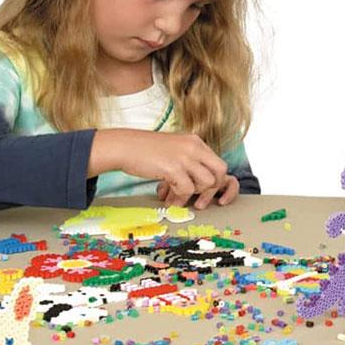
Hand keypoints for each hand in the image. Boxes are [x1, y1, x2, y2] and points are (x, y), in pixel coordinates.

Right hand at [90, 129, 227, 206]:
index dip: (216, 182)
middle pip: (220, 171)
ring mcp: (185, 156)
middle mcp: (194, 146)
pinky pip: (187, 189)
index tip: (207, 195)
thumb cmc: (145, 151)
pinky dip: (179, 199)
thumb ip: (187, 163)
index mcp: (195, 142)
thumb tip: (194, 187)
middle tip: (199, 202)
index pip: (219, 163)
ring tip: (177, 197)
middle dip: (212, 190)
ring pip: (207, 182)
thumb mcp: (173, 151)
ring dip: (193, 194)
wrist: (124, 146)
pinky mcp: (173, 167)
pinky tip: (168, 200)